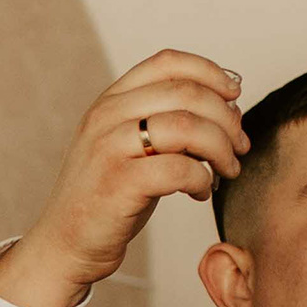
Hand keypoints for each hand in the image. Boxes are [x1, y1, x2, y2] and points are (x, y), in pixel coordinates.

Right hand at [0, 50, 246, 306]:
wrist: (65, 244)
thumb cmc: (107, 197)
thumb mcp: (128, 145)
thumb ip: (164, 121)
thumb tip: (227, 109)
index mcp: (111, 101)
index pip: (168, 62)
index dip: (210, 73)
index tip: (234, 96)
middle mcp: (107, 116)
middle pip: (186, 93)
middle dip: (226, 118)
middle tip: (240, 145)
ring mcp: (110, 148)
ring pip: (188, 127)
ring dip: (221, 149)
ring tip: (228, 170)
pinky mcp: (119, 184)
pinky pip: (180, 169)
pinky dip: (203, 180)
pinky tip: (202, 192)